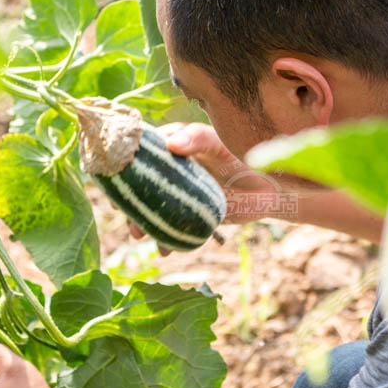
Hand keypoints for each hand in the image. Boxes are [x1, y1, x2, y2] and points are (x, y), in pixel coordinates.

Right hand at [126, 122, 278, 250]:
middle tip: (123, 212)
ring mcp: (178, 193)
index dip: (125, 163)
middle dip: (130, 200)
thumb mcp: (220, 142)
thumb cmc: (244, 153)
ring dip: (143, 222)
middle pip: (141, 184)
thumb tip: (171, 144)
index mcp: (172, 144)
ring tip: (141, 235)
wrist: (271, 186)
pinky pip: (171, 227)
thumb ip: (197, 138)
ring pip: (153, 208)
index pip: (141, 151)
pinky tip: (165, 249)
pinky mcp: (189, 214)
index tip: (116, 176)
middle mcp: (170, 169)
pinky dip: (166, 240)